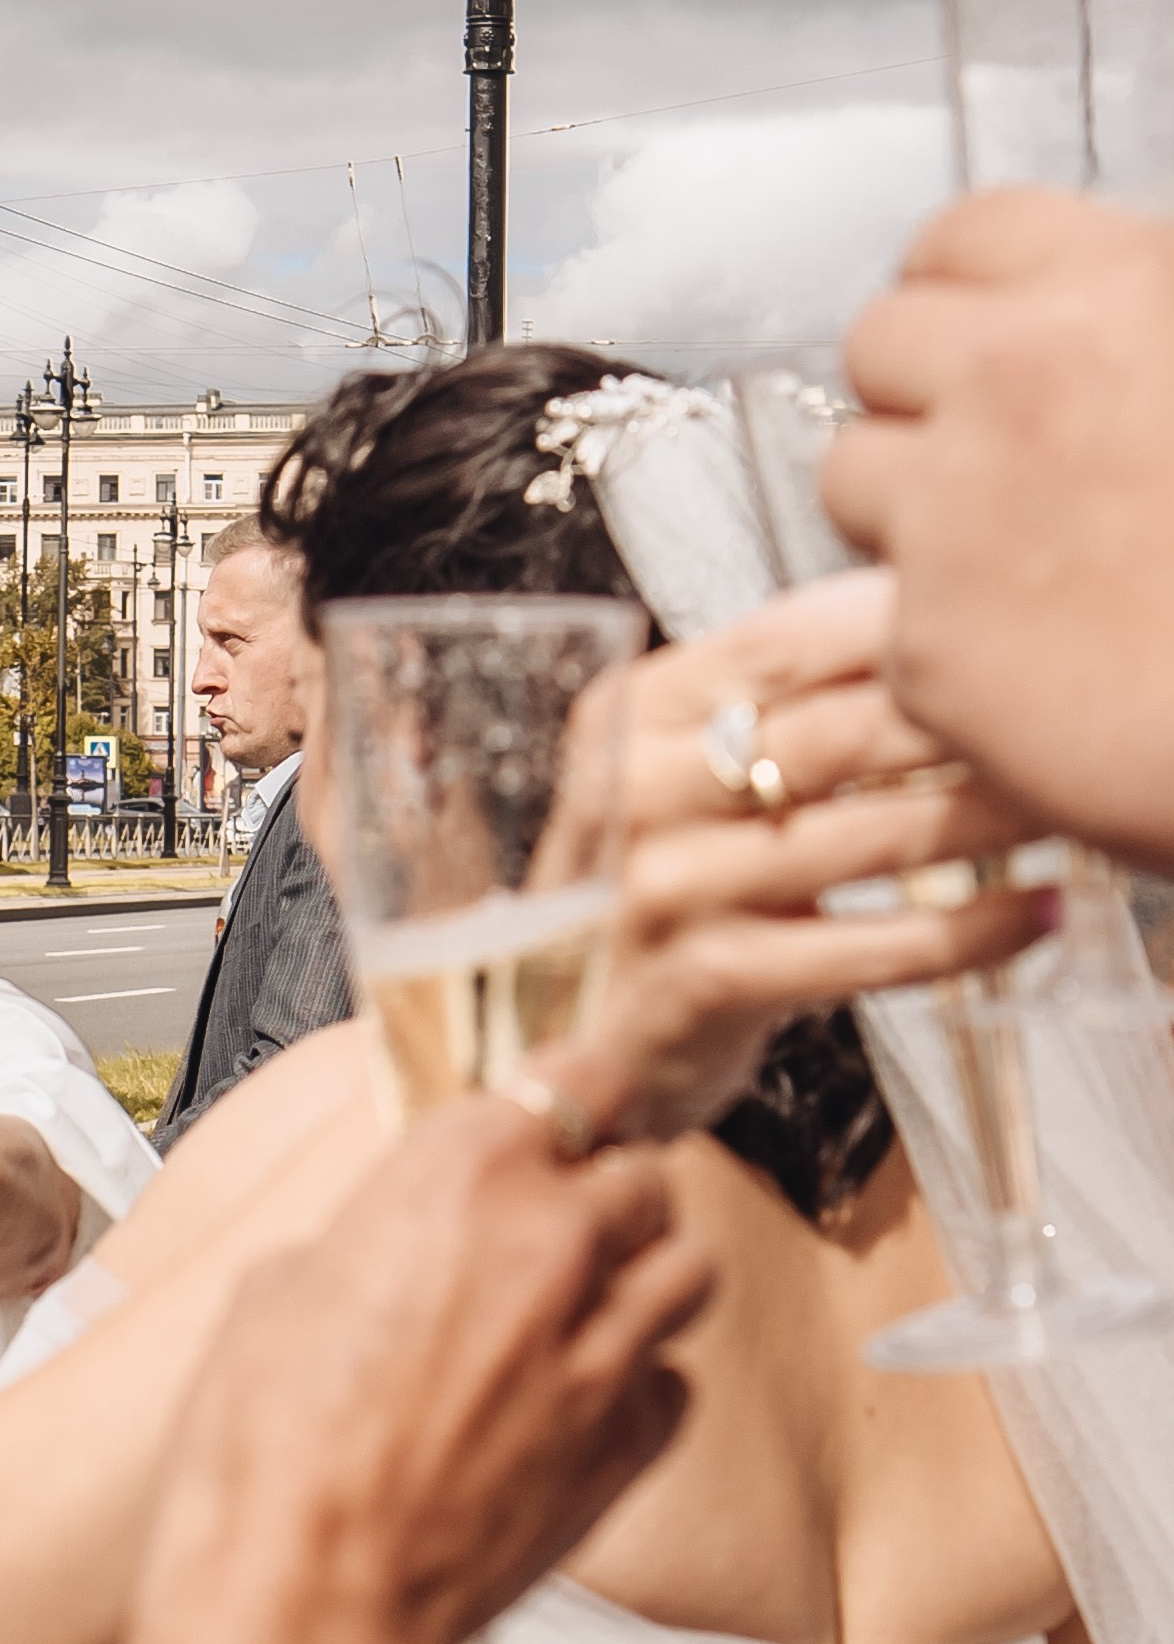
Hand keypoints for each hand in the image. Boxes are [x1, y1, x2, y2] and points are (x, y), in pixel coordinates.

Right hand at [153, 1100, 711, 1643]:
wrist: (306, 1595)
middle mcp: (552, 1243)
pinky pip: (675, 1382)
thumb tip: (380, 1246)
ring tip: (595, 1296)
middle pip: (644, 1170)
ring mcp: (604, 1345)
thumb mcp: (281, 1285)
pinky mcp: (628, 1443)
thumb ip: (366, 1237)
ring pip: (688, 1265)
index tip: (562, 1108)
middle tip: (562, 1215)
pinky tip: (586, 1399)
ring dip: (646, 1269)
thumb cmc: (269, 1450)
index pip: (577, 1075)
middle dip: (607, 1186)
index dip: (573, 1092)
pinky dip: (642, 1382)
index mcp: (461, 1173)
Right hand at [549, 570, 1055, 1139]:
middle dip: (968, 723)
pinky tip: (1035, 911)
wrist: (575, 1024)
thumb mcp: (679, 770)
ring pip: (869, 836)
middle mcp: (636, 790)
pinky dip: (971, 929)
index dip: (901, 626)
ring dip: (991, 819)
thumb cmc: (659, 880)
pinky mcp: (708, 982)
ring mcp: (668, 889)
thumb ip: (769, 701)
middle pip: (839, 732)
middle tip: (1056, 719)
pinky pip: (872, 947)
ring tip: (1066, 808)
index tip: (999, 622)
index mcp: (633, 713)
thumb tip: (925, 619)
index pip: (784, 639)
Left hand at [824, 187, 1173, 861]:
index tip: (983, 338)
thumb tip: (1096, 313)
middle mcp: (1021, 380)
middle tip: (993, 460)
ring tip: (1017, 565)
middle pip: (878, 344)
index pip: (962, 238)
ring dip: (910, 510)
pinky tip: (1037, 663)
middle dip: (921, 394)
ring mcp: (957, 510)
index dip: (966, 294)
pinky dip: (946, 642)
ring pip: (851, 474)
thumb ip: (1143, 324)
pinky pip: (885, 613)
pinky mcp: (928, 641)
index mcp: (1121, 292)